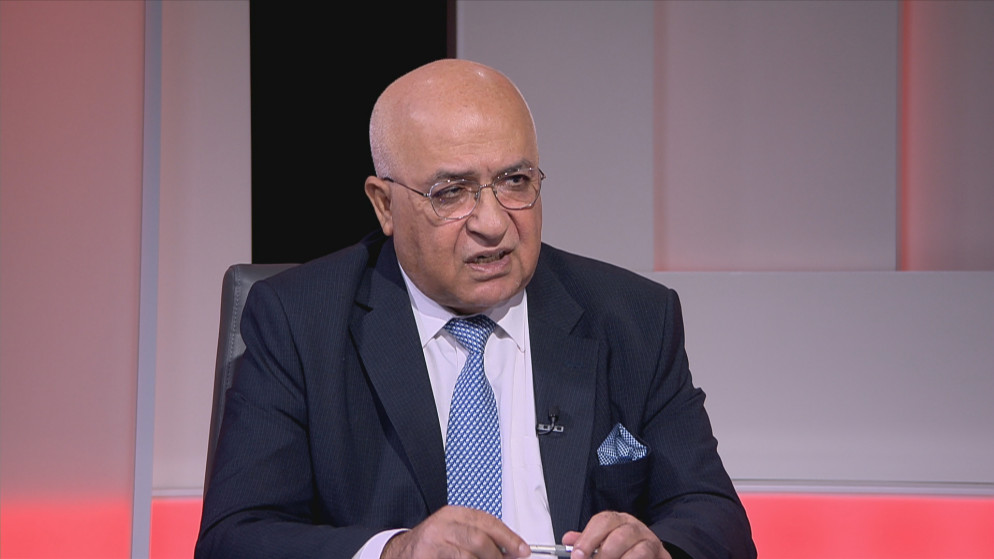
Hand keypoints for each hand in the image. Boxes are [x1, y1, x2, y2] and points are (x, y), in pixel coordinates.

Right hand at [380, 505, 529, 558]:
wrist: (400, 554)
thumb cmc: (432, 545)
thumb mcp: (455, 532)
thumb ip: (481, 536)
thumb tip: (512, 550)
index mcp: (452, 514)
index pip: (487, 522)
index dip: (509, 537)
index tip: (522, 550)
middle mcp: (440, 526)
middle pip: (479, 540)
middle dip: (498, 556)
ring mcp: (431, 545)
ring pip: (468, 557)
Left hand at [561, 511, 670, 558]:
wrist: (651, 554)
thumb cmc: (623, 548)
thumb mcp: (603, 541)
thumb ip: (586, 541)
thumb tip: (567, 539)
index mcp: (617, 521)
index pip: (602, 522)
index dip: (587, 539)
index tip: (578, 556)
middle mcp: (635, 528)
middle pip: (619, 536)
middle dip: (604, 555)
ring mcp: (651, 541)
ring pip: (639, 550)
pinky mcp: (663, 555)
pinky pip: (647, 558)